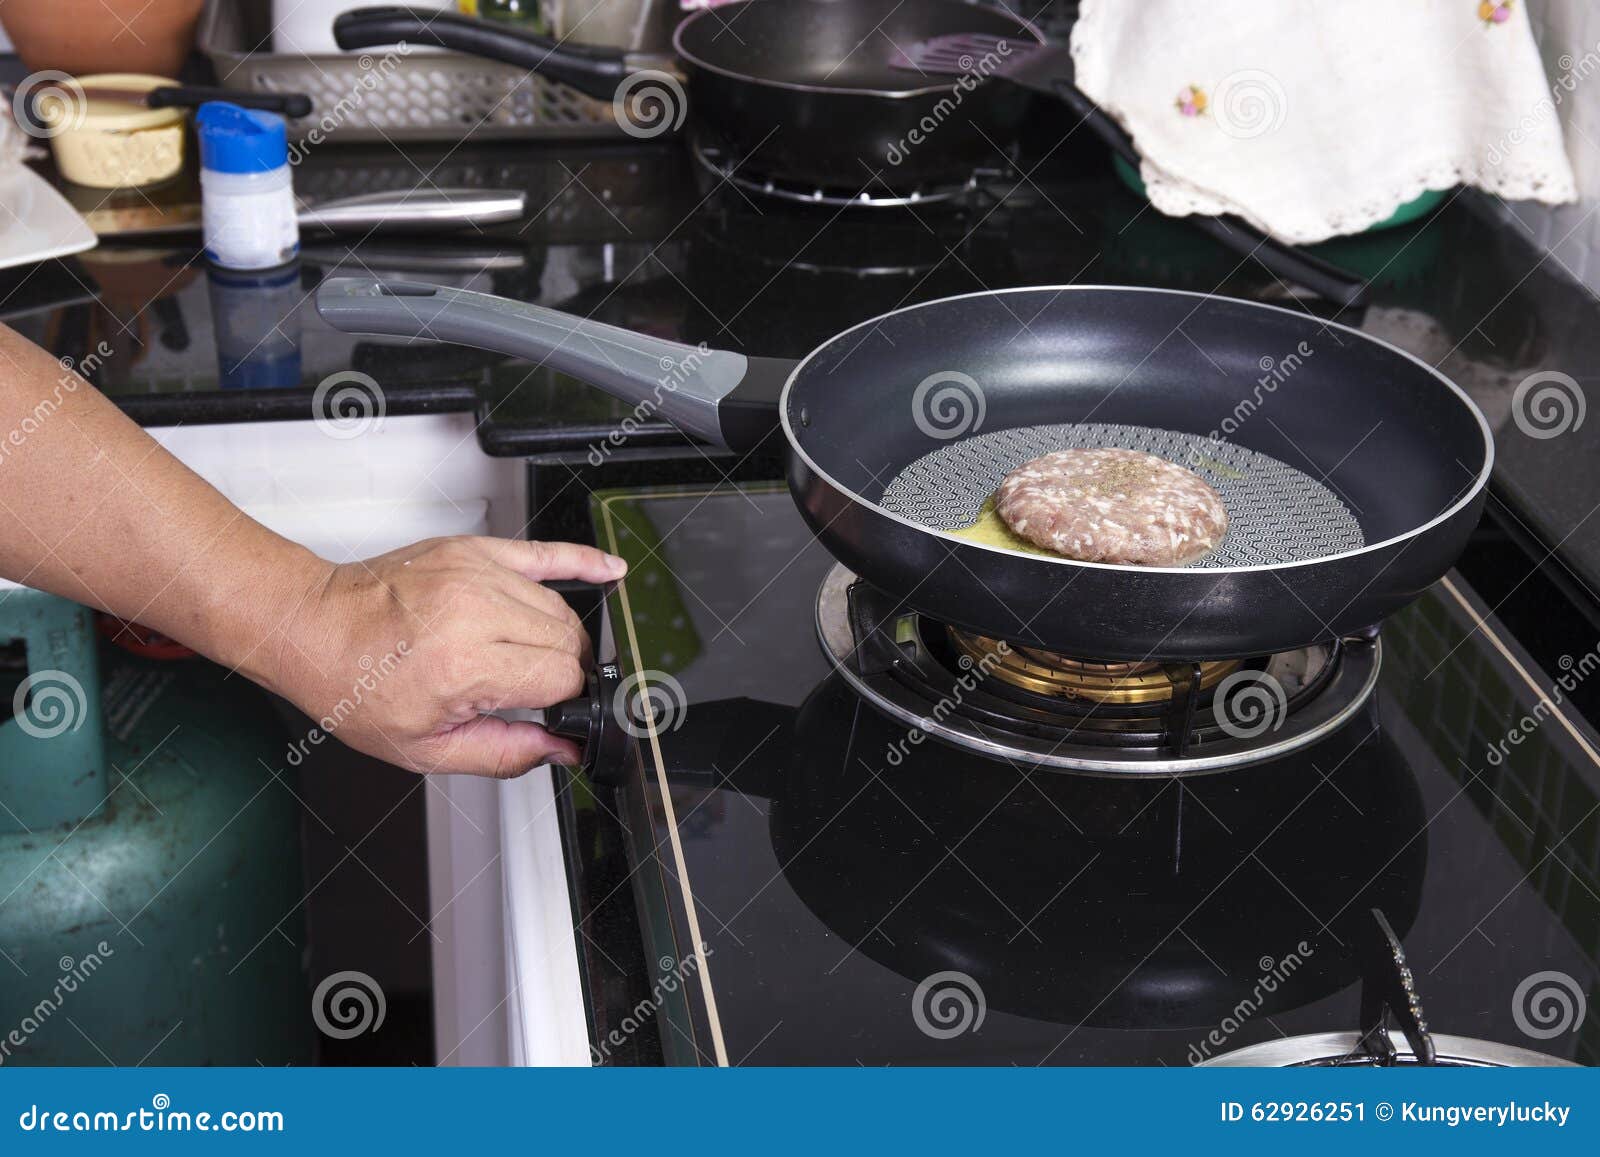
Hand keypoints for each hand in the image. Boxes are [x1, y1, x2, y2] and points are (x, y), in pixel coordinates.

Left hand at [266, 536, 625, 777]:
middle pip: (570, 642)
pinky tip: (610, 571)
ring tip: (530, 657)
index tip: (555, 713)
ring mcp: (477, 574)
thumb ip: (505, 753)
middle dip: (566, 673)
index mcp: (465, 666)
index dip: (566, 703)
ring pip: (561, 609)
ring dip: (562, 637)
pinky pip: (545, 552)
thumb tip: (563, 750)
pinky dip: (583, 562)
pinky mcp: (474, 550)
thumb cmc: (354, 686)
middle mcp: (475, 612)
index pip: (562, 679)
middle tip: (537, 691)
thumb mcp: (424, 749)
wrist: (314, 627)